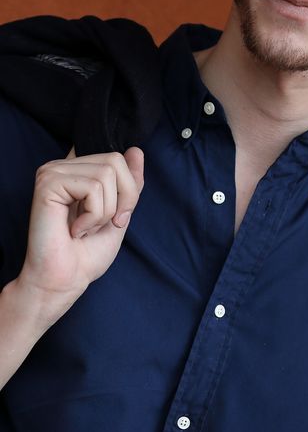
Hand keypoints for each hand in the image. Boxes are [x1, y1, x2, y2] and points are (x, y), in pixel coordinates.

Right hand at [17, 146, 144, 306]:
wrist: (65, 280)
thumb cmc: (87, 253)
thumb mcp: (120, 212)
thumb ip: (129, 182)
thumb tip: (136, 150)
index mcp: (78, 170)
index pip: (117, 155)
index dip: (128, 183)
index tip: (117, 213)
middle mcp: (63, 166)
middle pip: (116, 161)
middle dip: (123, 199)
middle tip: (103, 225)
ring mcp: (53, 172)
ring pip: (107, 173)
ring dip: (106, 211)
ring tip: (85, 228)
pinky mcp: (48, 183)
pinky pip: (93, 187)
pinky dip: (93, 215)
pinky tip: (75, 230)